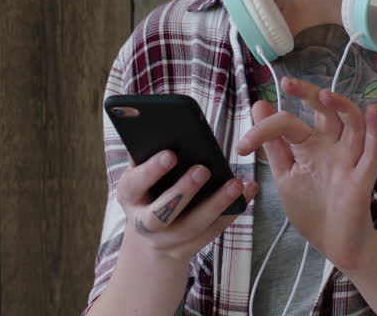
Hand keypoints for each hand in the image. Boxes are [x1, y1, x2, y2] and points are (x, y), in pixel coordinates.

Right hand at [114, 150, 259, 264]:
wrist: (149, 237)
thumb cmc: (150, 190)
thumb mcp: (142, 174)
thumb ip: (150, 154)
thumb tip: (166, 127)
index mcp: (129, 197)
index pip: (134, 185)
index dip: (151, 171)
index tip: (171, 154)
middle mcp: (143, 223)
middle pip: (161, 214)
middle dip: (183, 192)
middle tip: (203, 169)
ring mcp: (166, 241)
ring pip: (192, 227)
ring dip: (216, 204)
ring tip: (236, 183)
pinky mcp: (187, 249)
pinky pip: (212, 232)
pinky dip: (231, 213)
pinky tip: (247, 193)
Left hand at [235, 77, 376, 270]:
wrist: (334, 244)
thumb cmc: (312, 208)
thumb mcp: (285, 175)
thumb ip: (273, 144)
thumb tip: (259, 106)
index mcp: (311, 146)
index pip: (290, 123)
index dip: (265, 127)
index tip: (243, 145)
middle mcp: (331, 148)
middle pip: (326, 111)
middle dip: (309, 94)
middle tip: (288, 84)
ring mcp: (349, 161)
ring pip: (353, 124)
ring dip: (342, 106)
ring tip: (325, 96)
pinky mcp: (363, 179)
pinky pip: (373, 153)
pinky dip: (374, 132)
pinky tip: (371, 114)